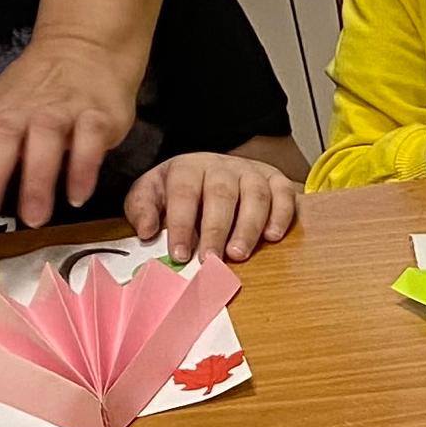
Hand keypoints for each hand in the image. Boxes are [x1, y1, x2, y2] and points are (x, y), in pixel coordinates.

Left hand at [0, 35, 140, 238]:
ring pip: (45, 139)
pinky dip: (83, 166)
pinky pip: (90, 138)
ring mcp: (61, 112)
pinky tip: (78, 196)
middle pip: (0, 142)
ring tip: (34, 218)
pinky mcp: (97, 114)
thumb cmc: (35, 91)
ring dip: (38, 179)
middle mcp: (22, 113)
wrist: (83, 46)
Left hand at [125, 153, 298, 263]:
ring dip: (249, 226)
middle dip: (216, 229)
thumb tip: (147, 230)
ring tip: (239, 254)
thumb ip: (142, 208)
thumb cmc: (181, 190)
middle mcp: (221, 166)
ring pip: (255, 195)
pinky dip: (281, 214)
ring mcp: (251, 171)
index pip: (184, 193)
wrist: (213, 168)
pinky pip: (283, 193)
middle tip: (211, 259)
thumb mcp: (152, 192)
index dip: (182, 224)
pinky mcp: (275, 179)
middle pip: (221, 194)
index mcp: (188, 168)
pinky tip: (272, 236)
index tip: (179, 254)